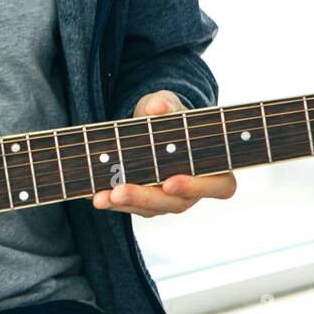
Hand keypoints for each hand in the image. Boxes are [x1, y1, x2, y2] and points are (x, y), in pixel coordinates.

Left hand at [91, 90, 236, 216]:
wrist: (153, 127)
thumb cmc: (172, 116)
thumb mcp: (170, 104)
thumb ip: (167, 105)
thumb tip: (157, 106)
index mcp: (216, 169)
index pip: (218, 187)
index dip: (196, 187)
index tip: (171, 182)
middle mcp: (194, 190)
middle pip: (175, 203)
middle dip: (145, 197)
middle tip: (120, 191)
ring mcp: (169, 200)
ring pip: (149, 209)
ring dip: (124, 203)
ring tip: (102, 196)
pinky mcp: (146, 203)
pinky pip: (131, 206)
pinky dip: (112, 201)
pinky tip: (96, 195)